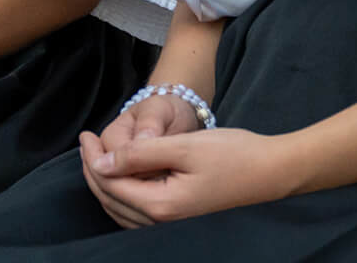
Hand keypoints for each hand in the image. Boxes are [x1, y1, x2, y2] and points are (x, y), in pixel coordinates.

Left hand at [79, 127, 304, 228]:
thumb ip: (141, 153)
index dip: (92, 160)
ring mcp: (172, 223)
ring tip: (97, 156)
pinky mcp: (180, 218)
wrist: (272, 171)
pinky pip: (138, 212)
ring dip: (106, 183)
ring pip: (122, 209)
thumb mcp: (184, 145)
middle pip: (112, 200)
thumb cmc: (232, 153)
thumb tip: (101, 162)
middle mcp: (162, 222)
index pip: (110, 185)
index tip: (84, 134)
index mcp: (160, 204)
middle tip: (85, 141)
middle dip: (93, 171)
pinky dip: (123, 193)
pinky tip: (124, 174)